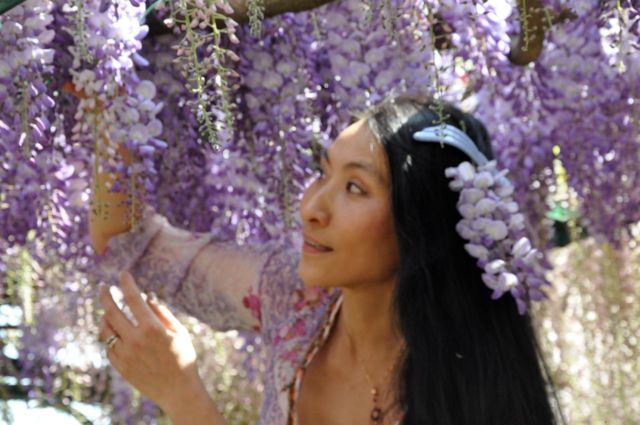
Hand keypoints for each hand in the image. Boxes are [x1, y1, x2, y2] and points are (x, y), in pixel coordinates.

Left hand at [98, 271, 201, 409]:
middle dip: (105, 295)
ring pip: (106, 329)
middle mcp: (135, 340)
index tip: (123, 274)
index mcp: (152, 328)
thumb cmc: (183, 357)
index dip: (126, 283)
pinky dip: (111, 337)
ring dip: (105, 317)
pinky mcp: (120, 366)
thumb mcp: (179, 331)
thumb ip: (162, 312)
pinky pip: (109, 346)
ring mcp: (125, 354)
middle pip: (111, 311)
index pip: (133, 298)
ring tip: (109, 312)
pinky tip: (118, 334)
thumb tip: (147, 296)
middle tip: (103, 287)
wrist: (178, 390)